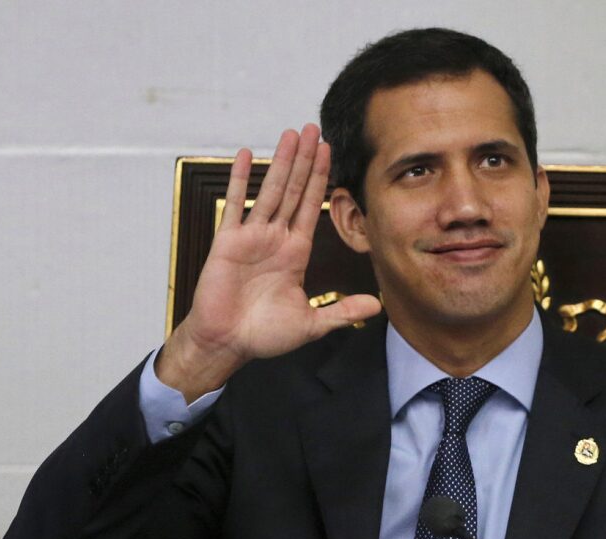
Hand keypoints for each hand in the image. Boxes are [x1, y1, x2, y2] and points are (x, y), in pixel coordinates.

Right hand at [157, 124, 381, 401]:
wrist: (227, 344)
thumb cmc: (263, 335)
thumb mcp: (311, 324)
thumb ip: (342, 311)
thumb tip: (378, 305)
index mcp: (295, 253)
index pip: (311, 207)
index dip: (321, 180)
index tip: (329, 153)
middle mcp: (275, 239)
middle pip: (293, 190)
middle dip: (304, 160)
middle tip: (313, 128)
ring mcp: (251, 237)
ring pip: (270, 191)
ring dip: (281, 162)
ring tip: (291, 134)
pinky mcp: (227, 242)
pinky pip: (236, 205)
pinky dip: (241, 180)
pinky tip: (248, 155)